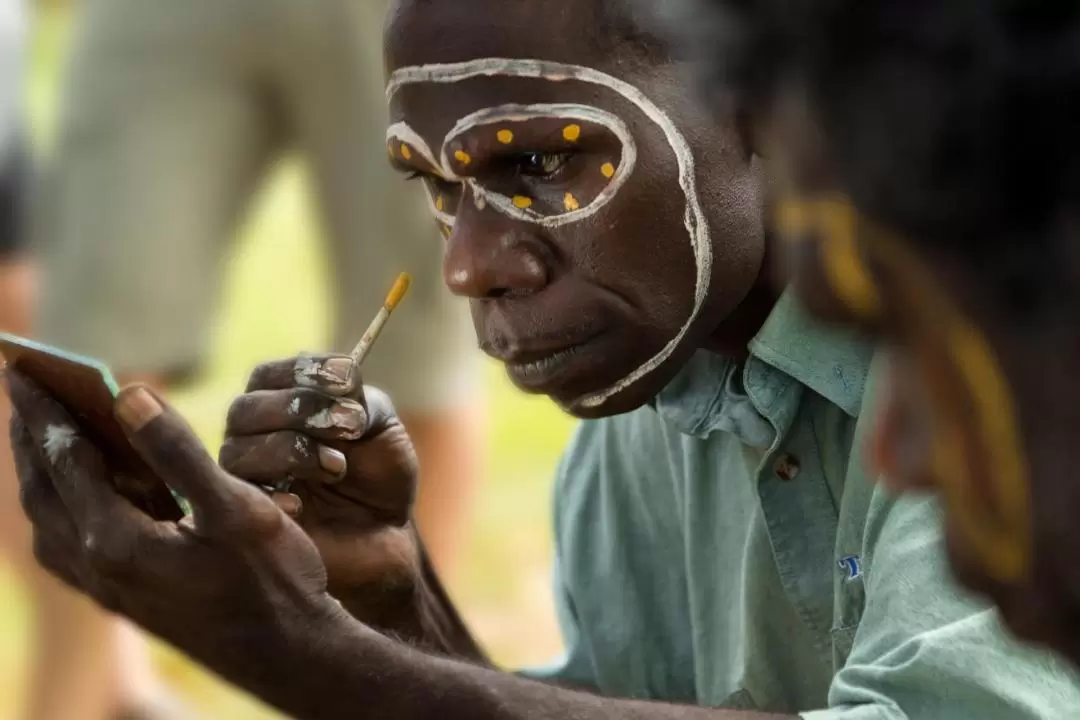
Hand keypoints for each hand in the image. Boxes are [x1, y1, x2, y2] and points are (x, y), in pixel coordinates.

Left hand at [4, 370, 350, 684]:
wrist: (290, 656)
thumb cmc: (273, 581)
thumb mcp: (235, 508)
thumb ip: (178, 452)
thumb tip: (129, 395)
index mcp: (117, 541)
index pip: (66, 461)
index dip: (45, 411)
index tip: (22, 369)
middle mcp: (99, 569)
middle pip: (44, 491)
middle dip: (31, 438)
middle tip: (22, 390)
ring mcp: (110, 590)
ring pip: (51, 522)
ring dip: (43, 473)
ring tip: (46, 435)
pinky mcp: (127, 600)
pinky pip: (71, 545)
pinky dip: (63, 507)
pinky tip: (85, 496)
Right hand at [219, 354, 424, 627]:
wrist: (384, 536)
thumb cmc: (378, 475)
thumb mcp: (382, 427)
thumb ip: (360, 400)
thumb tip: (341, 384)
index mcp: (280, 402)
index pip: (270, 374)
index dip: (305, 371)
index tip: (348, 379)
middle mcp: (253, 435)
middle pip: (246, 409)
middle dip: (300, 410)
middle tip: (350, 426)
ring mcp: (244, 478)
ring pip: (238, 450)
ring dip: (294, 451)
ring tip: (338, 467)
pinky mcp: (245, 518)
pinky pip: (237, 501)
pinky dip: (274, 495)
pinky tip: (302, 503)